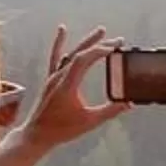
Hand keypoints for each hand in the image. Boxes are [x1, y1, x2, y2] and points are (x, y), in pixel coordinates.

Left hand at [17, 25, 131, 149]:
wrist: (36, 135)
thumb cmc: (61, 130)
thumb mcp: (89, 122)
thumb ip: (110, 111)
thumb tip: (128, 103)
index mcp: (66, 86)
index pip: (82, 60)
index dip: (99, 51)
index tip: (115, 47)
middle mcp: (58, 78)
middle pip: (79, 54)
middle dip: (99, 45)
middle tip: (117, 40)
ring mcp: (53, 77)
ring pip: (69, 53)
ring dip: (85, 42)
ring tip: (100, 31)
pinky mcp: (51, 80)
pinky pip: (55, 58)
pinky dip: (59, 43)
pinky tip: (62, 30)